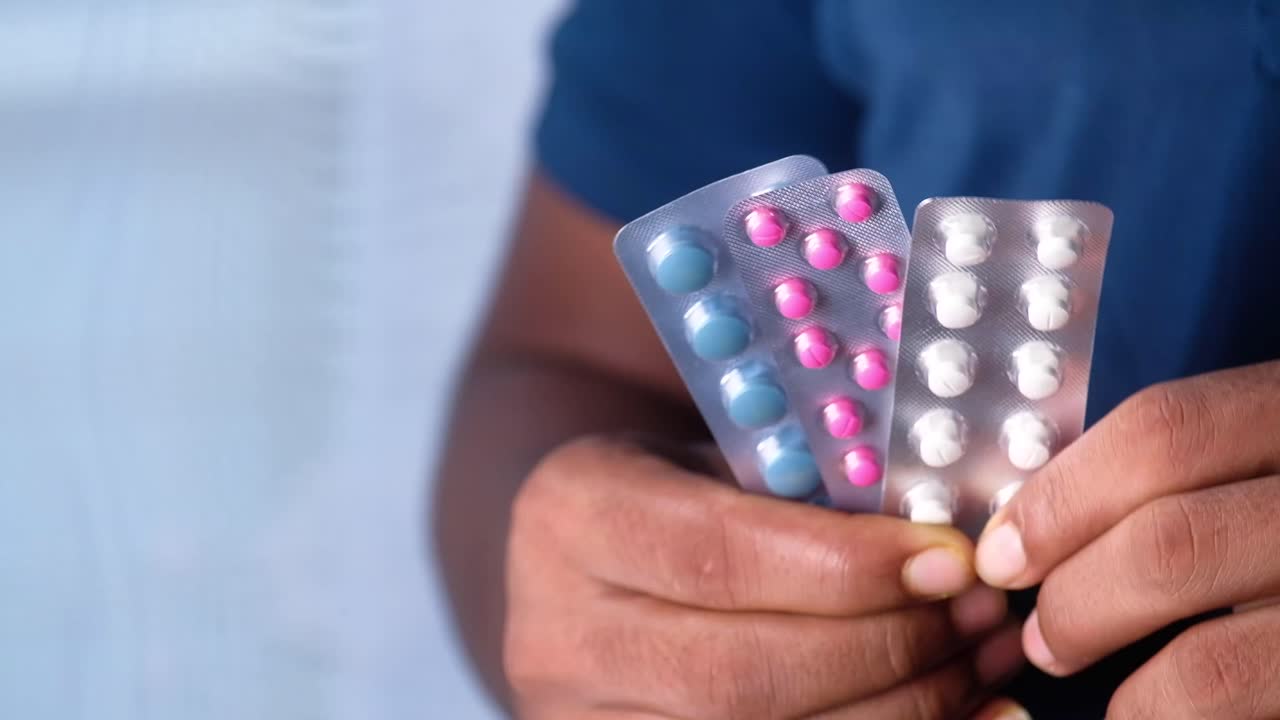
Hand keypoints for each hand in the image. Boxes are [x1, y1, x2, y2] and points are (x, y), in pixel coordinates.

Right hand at [505, 436, 1026, 718]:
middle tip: (982, 617)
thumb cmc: (671, 494)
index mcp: (574, 516)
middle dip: (886, 650)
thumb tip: (948, 549)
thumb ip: (803, 496)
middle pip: (740, 672)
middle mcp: (556, 632)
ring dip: (898, 712)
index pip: (716, 555)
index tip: (950, 561)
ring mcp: (578, 718)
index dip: (844, 569)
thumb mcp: (715, 462)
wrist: (580, 564)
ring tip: (982, 664)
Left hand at [974, 361, 1279, 718]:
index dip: (1059, 494)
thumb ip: (1193, 471)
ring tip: (1085, 679)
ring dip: (1125, 690)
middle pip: (1170, 542)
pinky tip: (1146, 716)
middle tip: (1041, 633)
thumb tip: (1037, 528)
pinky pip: (1240, 708)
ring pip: (1211, 661)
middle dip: (1076, 598)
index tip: (1002, 549)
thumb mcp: (1269, 459)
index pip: (1167, 432)